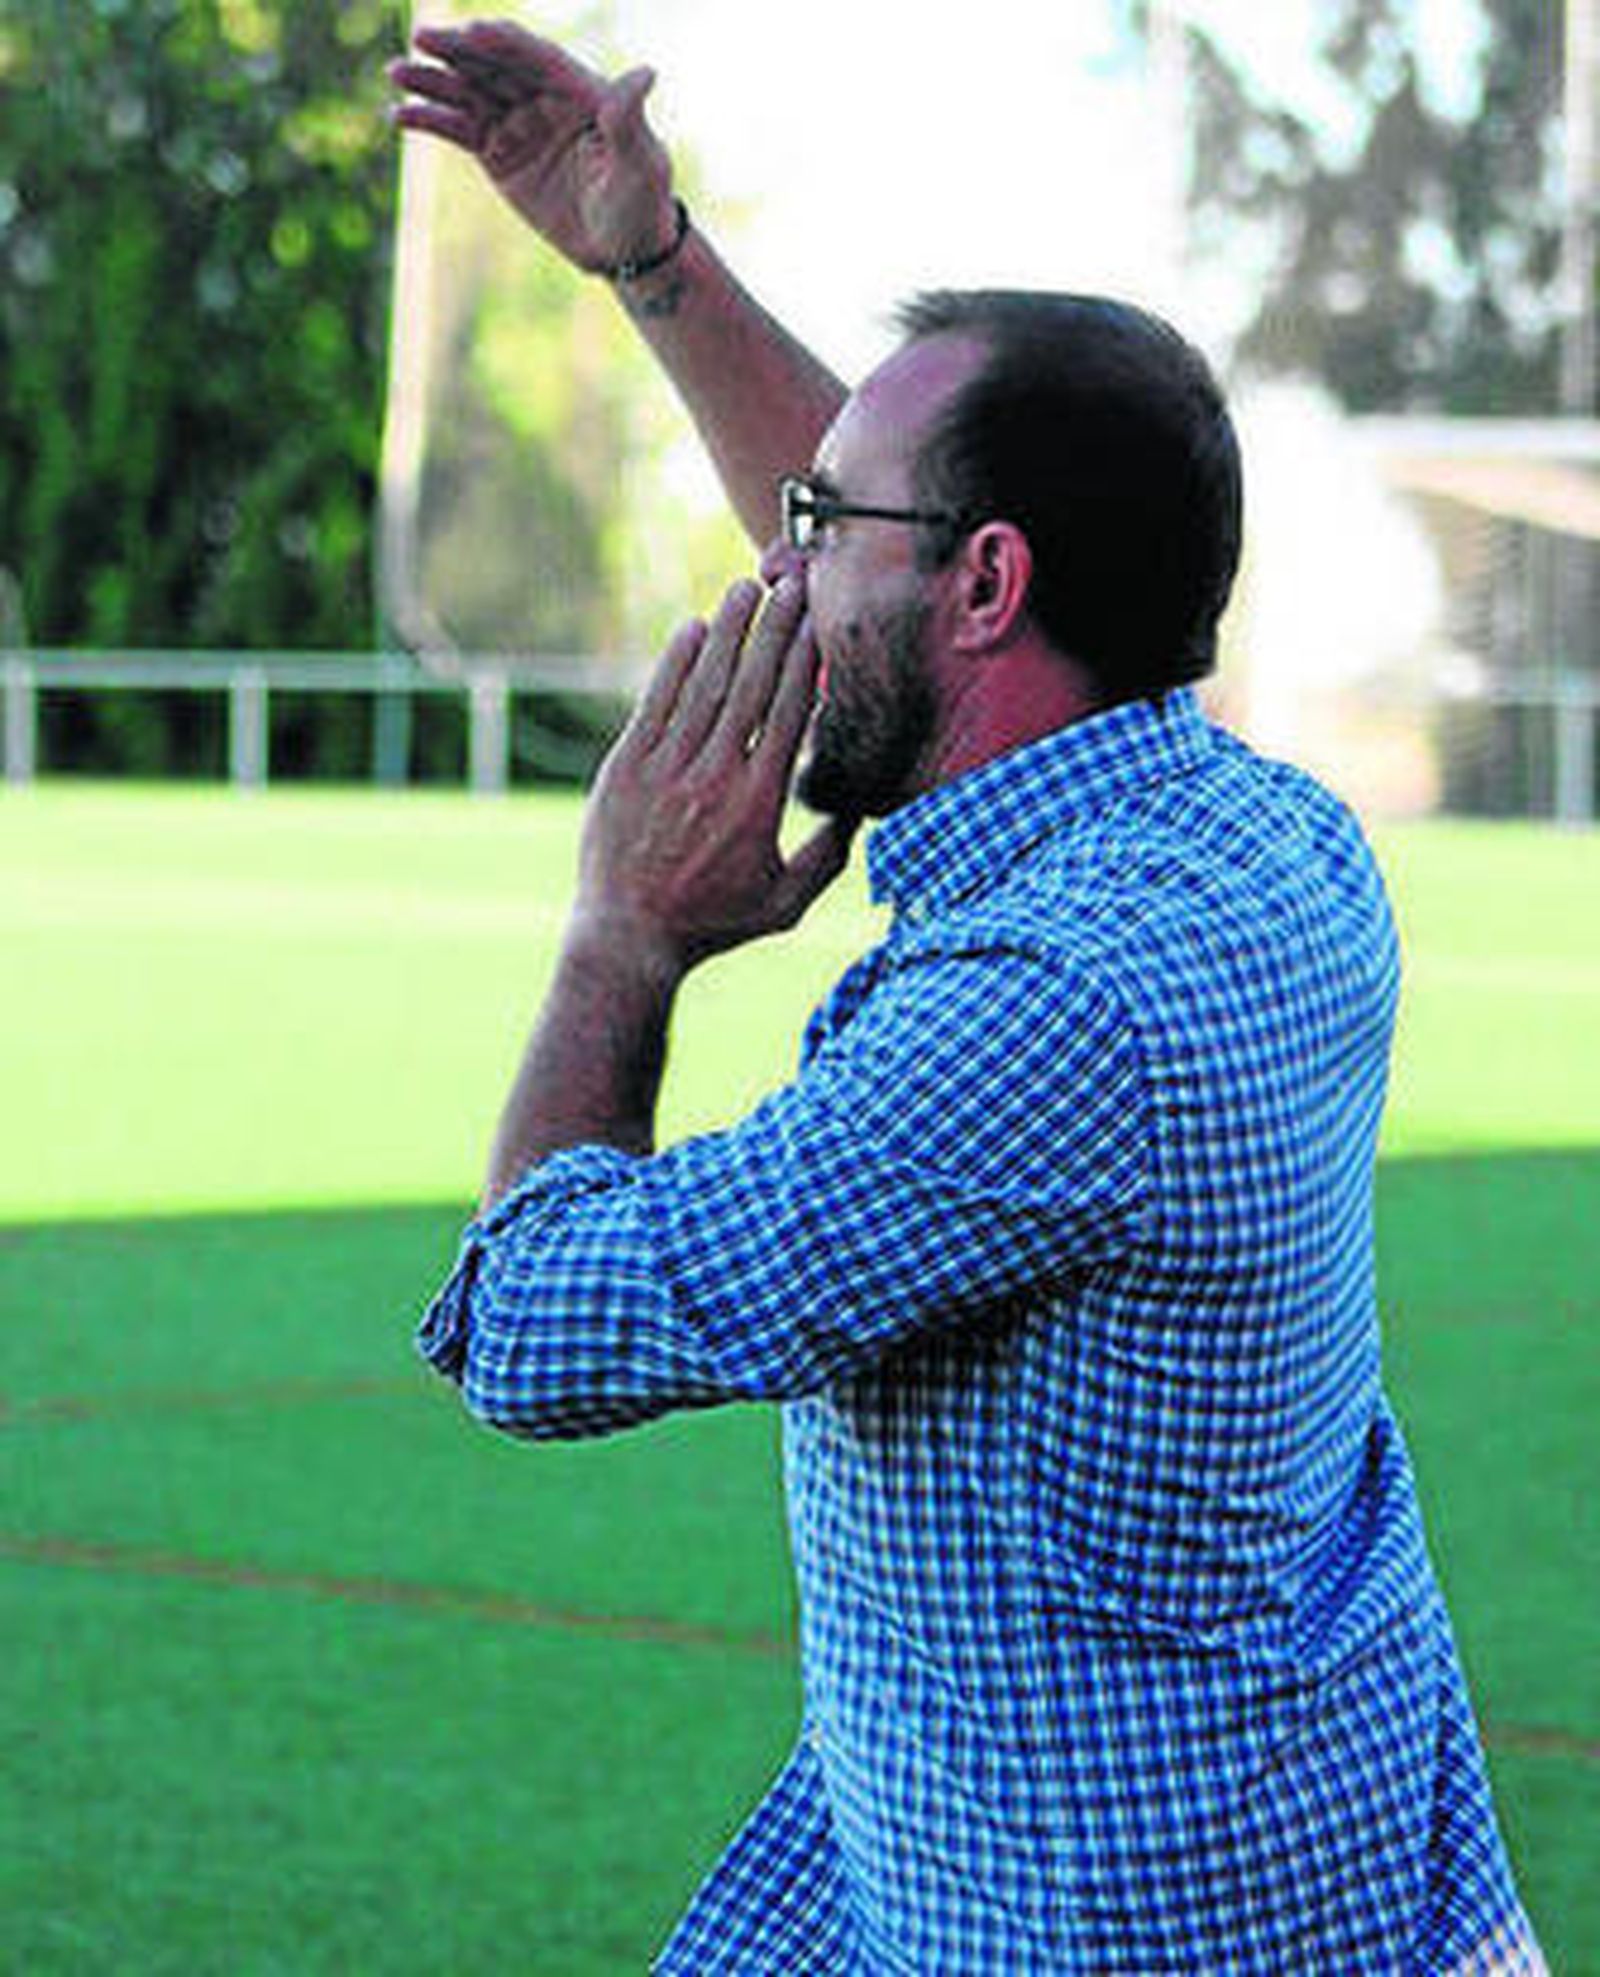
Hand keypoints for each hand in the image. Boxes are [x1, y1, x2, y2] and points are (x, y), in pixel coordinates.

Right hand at [388, 19, 675, 273]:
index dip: (506, 45)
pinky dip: (430, 121)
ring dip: (432, 82)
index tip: (474, 33)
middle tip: (421, 40)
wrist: (622, 248)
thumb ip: (628, 119)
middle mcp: (543, 97)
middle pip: (494, 66)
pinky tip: (399, 115)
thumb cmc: (641, 203)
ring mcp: (517, 123)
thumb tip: (645, 73)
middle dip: (457, 52)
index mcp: (579, 89)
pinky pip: (458, 130)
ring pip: (468, 93)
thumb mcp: (641, 163)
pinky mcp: (498, 153)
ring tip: (397, 73)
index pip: (536, 58)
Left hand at [574, 578, 854, 976]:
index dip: (805, 659)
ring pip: (705, 683)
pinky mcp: (625, 767)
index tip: (818, 622)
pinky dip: (675, 663)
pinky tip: (692, 630)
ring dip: (728, 632)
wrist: (628, 938)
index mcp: (759, 800)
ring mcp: (667, 767)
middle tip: (791, 583)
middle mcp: (715, 774)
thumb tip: (859, 813)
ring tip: (746, 589)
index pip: (789, 711)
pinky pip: (656, 702)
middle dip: (774, 628)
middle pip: (752, 683)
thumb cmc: (712, 923)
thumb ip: (827, 857)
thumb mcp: (785, 904)